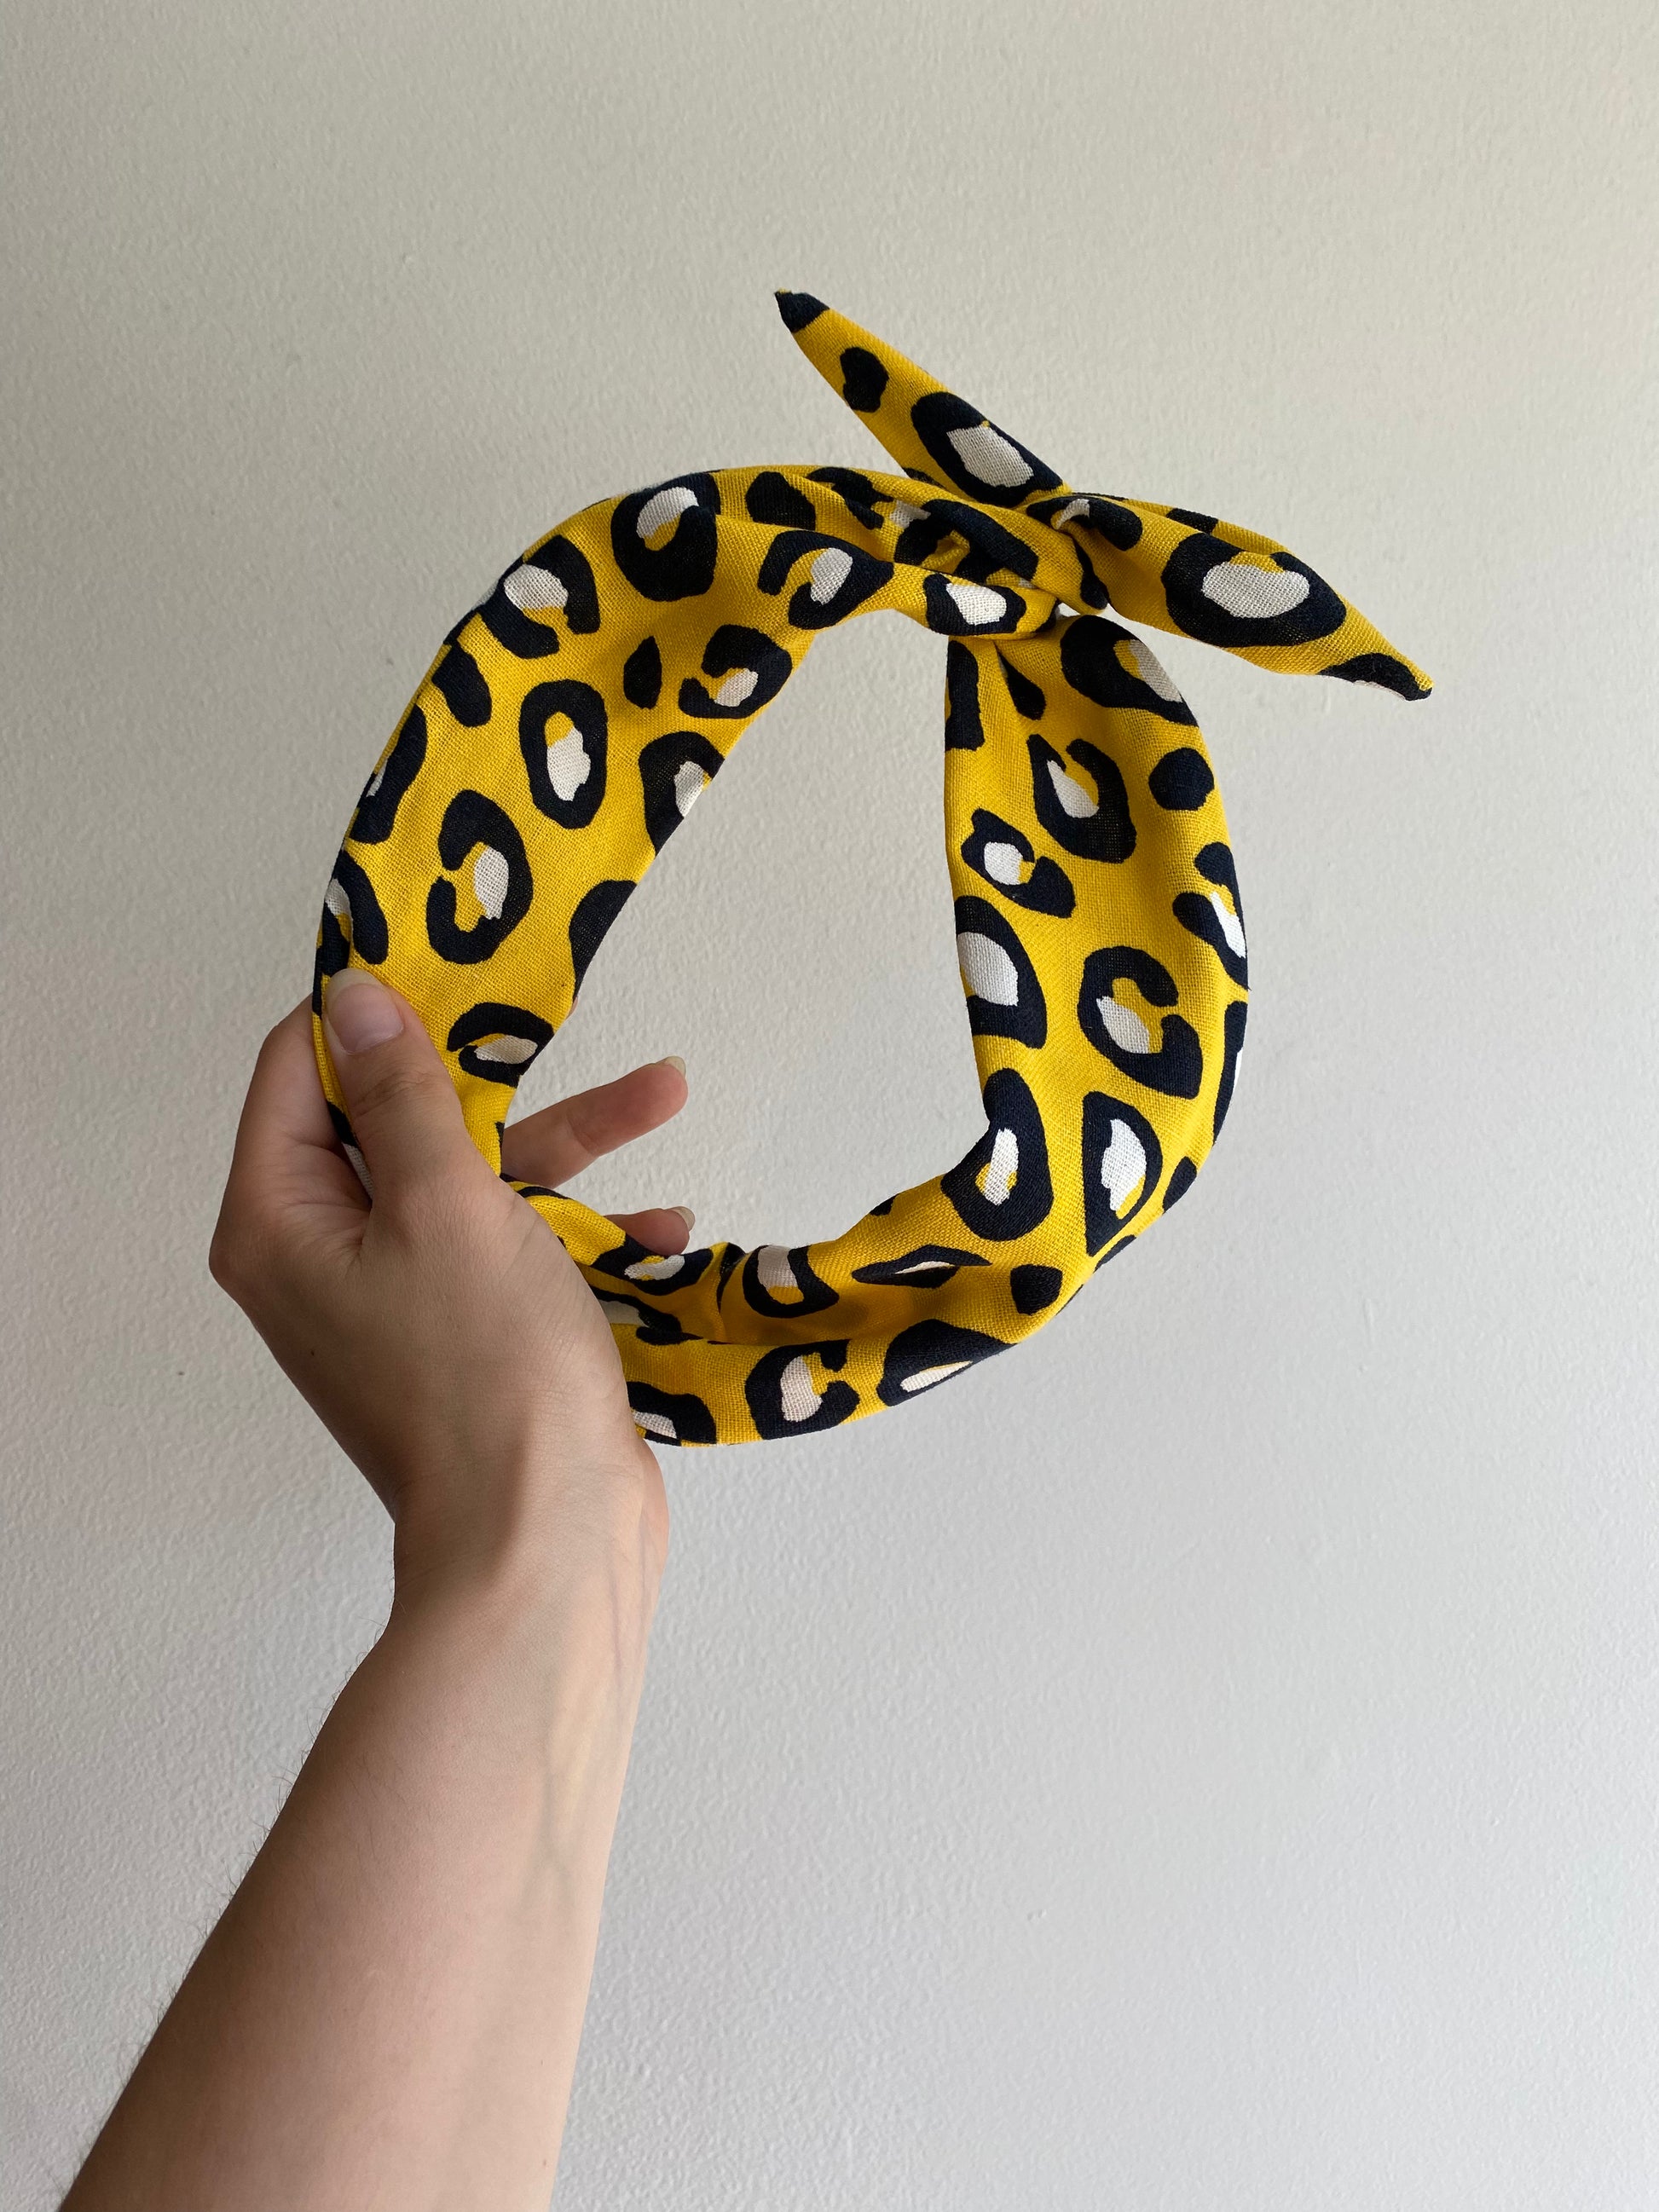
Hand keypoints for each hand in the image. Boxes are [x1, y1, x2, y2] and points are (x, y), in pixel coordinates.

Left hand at [209, 972, 690, 1609]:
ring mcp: (398, 1299)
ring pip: (471, 1180)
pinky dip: (578, 1229)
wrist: (549, 1540)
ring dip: (564, 1145)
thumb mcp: (447, 1204)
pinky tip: (660, 1224)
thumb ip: (402, 1095)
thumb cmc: (486, 1377)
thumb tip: (354, 996)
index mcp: (281, 1223)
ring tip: (659, 1091)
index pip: (299, 1071)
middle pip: (394, 1120)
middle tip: (550, 1014)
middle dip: (493, 1078)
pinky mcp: (468, 1334)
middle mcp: (323, 1257)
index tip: (442, 958)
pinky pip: (513, 1248)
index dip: (368, 1012)